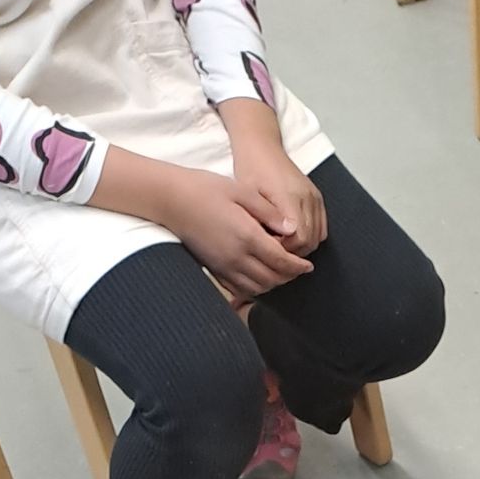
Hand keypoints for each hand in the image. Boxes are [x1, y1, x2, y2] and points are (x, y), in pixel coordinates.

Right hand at [161, 166, 313, 297]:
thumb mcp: (242, 191)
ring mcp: (224, 267)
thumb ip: (268, 212)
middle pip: (272, 279)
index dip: (298, 266)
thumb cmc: (205, 189)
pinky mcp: (214, 270)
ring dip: (273, 284)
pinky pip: (239, 289)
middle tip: (298, 269)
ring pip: (257, 288)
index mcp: (247, 236)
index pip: (281, 261)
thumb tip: (291, 228)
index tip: (308, 266)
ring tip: (281, 273)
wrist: (171, 199)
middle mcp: (236, 257)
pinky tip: (259, 278)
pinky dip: (254, 289)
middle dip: (289, 277)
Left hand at [231, 135, 326, 254]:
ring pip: (317, 237)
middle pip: (310, 241)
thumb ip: (264, 220)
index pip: (299, 239)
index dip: (285, 249)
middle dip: (293, 251)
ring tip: (282, 241)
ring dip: (302, 245)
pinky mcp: (317, 197)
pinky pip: (321, 228)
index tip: (269, 245)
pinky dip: (310, 236)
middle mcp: (307, 198)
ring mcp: (314, 197)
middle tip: (274, 246)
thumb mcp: (249, 195)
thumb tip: (276, 243)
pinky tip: (293, 234)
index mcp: (290, 197)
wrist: (261, 145)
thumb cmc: (251, 168)